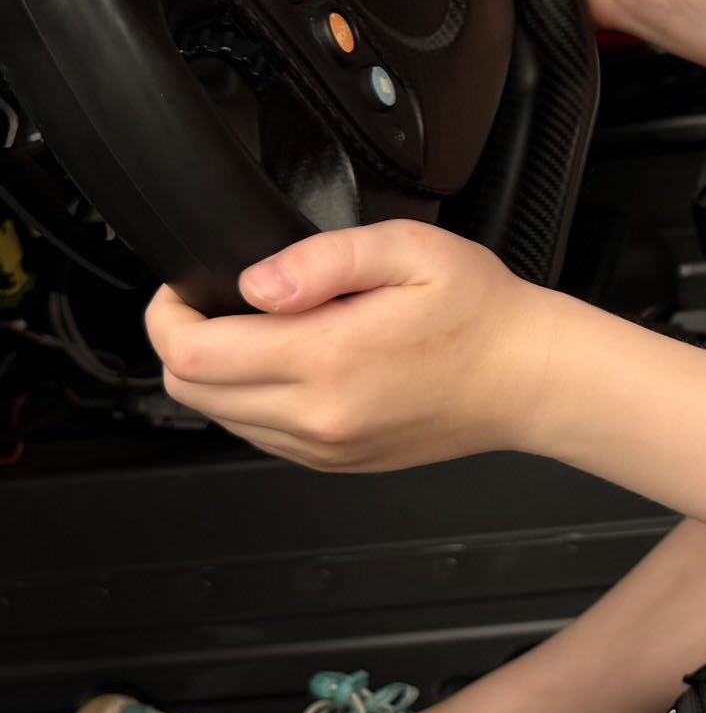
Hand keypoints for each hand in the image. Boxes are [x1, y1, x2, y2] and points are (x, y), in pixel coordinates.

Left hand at [145, 220, 563, 471]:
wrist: (529, 377)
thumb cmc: (481, 312)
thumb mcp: (411, 250)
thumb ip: (326, 257)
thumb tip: (257, 283)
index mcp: (327, 358)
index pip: (191, 353)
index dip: (168, 314)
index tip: (186, 287)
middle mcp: (318, 415)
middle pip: (190, 391)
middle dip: (183, 342)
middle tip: (214, 304)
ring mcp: (325, 447)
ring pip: (220, 417)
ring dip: (218, 374)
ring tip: (263, 331)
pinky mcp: (336, 462)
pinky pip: (260, 436)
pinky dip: (253, 400)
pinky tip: (295, 365)